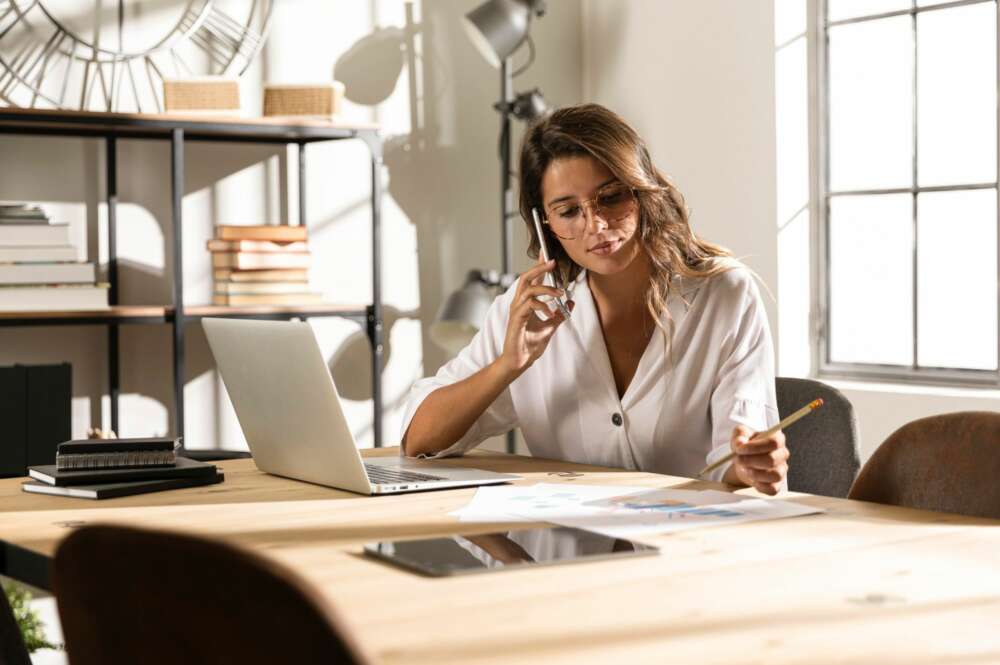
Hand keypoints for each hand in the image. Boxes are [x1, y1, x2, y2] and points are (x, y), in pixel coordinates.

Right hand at [498, 258, 573, 378]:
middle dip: (539, 268)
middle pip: (526, 277)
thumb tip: (571, 301)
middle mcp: (519, 303)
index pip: (531, 280)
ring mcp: (516, 310)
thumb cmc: (530, 345)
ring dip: (546, 288)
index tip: (546, 254)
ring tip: (560, 293)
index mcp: (525, 303)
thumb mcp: (550, 327)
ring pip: (528, 289)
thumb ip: (560, 314)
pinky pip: (529, 305)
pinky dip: (542, 306)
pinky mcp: (517, 319)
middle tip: (552, 262)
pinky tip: (550, 313)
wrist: (519, 361)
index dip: (539, 266)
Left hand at [727, 425, 788, 494]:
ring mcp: (782, 470)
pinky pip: (772, 489)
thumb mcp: (740, 435)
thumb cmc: (745, 445)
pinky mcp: (777, 484)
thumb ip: (739, 436)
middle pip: (772, 460)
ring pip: (774, 476)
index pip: (773, 442)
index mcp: (777, 438)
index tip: (739, 449)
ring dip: (755, 474)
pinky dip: (759, 486)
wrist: (745, 460)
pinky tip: (751, 478)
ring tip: (745, 469)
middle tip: (738, 460)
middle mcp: (782, 454)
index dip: (756, 447)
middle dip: (751, 461)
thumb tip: (740, 444)